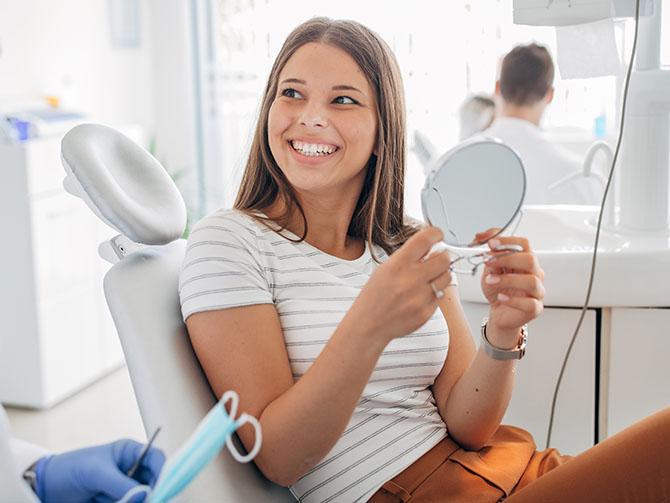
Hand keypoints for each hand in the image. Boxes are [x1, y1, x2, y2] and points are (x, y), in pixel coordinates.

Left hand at [34, 439, 164, 502]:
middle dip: (152, 492)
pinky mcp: (117, 502)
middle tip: (150, 501)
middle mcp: (132, 471)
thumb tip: (145, 494)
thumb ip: (121, 484)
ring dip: (137, 501)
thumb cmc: (70, 469)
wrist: (45, 489)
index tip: (163, 487)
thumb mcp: (96, 473)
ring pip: (143, 497)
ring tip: (114, 500)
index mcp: (130, 453)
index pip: (156, 459)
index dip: (163, 471)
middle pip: (154, 482)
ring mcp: (125, 489)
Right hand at [348, 227, 452, 343]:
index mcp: (398, 264)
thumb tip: (431, 246)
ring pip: (447, 276)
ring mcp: (420, 297)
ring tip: (428, 279)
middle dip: (442, 256)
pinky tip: (419, 296)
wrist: (368, 324)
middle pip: (444, 258)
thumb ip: (407, 257)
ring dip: (440, 275)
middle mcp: (410, 279)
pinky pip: (440, 296)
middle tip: (436, 259)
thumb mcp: (385, 269)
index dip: (436, 233)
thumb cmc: (375, 295)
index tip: (437, 235)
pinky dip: (433, 293)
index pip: (426, 239)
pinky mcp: (426, 312)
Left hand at [480, 236, 544, 345]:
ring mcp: (537, 292)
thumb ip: (489, 255)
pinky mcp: (535, 308)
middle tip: (488, 261)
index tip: (490, 243)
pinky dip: (514, 300)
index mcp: (525, 261)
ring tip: (490, 281)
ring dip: (508, 279)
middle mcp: (534, 274)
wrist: (499, 313)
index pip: (524, 244)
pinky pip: (530, 303)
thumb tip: (482, 237)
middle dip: (507, 258)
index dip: (507, 241)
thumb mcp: (489, 270)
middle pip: (530, 260)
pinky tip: (501, 297)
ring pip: (531, 281)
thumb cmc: (497, 290)